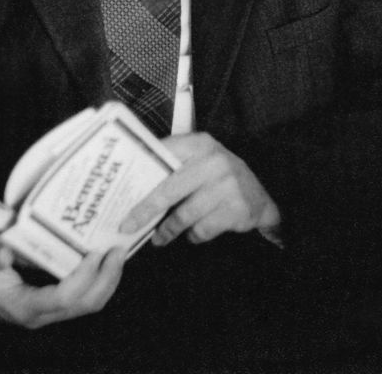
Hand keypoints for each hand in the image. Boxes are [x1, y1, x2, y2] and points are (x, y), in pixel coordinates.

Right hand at [0, 241, 125, 328]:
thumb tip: (4, 251)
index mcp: (25, 306)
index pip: (64, 298)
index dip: (83, 276)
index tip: (94, 252)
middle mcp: (43, 313)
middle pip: (86, 304)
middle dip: (107, 278)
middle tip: (118, 249)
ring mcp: (52, 311)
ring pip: (90, 303)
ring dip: (108, 278)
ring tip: (118, 251)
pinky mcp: (57, 303)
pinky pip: (86, 296)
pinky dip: (100, 278)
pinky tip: (105, 257)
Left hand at [120, 132, 280, 245]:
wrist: (260, 198)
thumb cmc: (218, 178)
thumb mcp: (200, 161)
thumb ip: (174, 164)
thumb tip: (134, 182)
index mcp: (200, 143)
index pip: (163, 154)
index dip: (141, 170)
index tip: (122, 188)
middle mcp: (214, 160)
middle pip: (169, 188)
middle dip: (145, 209)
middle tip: (127, 225)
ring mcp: (227, 185)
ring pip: (185, 214)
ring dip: (168, 230)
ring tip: (158, 238)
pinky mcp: (236, 209)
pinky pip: (202, 229)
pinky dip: (194, 236)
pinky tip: (193, 234)